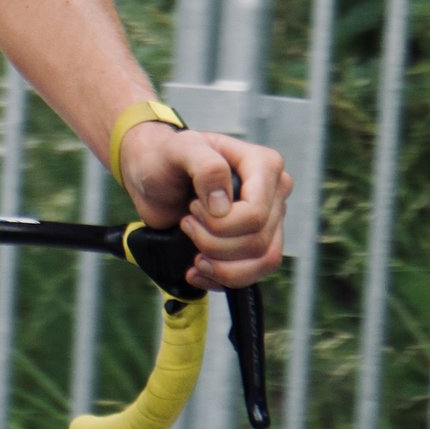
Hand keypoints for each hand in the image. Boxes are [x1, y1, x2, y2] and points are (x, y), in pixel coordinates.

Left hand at [119, 127, 291, 290]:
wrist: (155, 175)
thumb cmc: (168, 157)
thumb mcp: (181, 149)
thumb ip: (206, 167)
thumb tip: (223, 207)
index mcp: (264, 165)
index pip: (256, 214)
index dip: (220, 224)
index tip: (192, 208)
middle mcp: (274, 194)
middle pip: (257, 242)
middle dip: (213, 243)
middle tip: (187, 222)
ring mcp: (268, 222)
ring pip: (262, 263)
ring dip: (220, 266)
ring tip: (193, 253)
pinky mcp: (255, 244)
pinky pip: (253, 275)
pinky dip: (221, 279)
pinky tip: (196, 270)